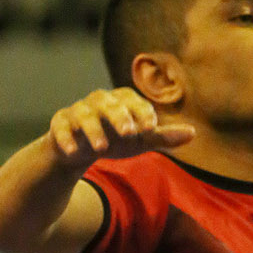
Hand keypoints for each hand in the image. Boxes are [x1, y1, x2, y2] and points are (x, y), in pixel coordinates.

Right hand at [47, 88, 194, 170]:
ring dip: (93, 130)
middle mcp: (98, 102)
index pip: (134, 101)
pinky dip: (65, 138)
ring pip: (84, 114)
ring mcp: (77, 112)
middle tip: (130, 133)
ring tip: (101, 148)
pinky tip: (73, 151)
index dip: (143, 113)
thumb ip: (162, 136)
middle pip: (108, 103)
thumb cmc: (113, 139)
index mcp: (120, 101)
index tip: (152, 128)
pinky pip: (60, 128)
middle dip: (119, 116)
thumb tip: (193, 133)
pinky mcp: (59, 124)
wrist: (78, 150)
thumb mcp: (139, 140)